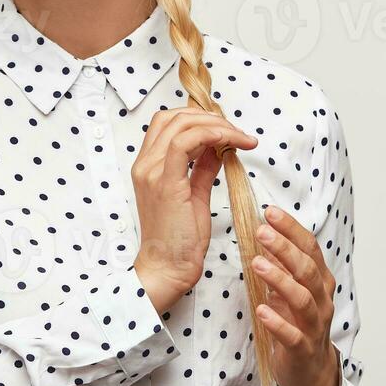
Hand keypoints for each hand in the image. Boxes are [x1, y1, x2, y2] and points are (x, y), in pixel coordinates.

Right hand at [131, 108, 257, 304]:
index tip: (225, 128)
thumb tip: (219, 148)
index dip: (198, 117)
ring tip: (240, 137)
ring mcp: (151, 172)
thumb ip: (203, 168)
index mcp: (148, 166)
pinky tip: (231, 142)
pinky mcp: (165, 182)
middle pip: (174, 117)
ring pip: (181, 124)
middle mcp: (145, 164)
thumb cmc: (179, 240)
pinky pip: (185, 143)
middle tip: (237, 131)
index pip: (167, 122)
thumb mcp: (194, 195)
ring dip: (216, 124)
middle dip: (210, 117)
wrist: (168, 268)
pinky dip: (211, 135)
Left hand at [250, 205, 341, 385]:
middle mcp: (321, 300)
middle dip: (285, 249)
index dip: (291, 229)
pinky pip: (292, 335)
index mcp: (319, 281)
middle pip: (307, 269)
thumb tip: (264, 232)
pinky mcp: (303, 349)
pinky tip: (261, 310)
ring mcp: (314, 326)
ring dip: (280, 280)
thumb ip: (281, 264)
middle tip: (261, 232)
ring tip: (257, 264)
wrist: (310, 370)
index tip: (270, 212)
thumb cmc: (298, 323)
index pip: (310, 248)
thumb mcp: (289, 289)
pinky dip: (278, 322)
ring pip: (303, 299)